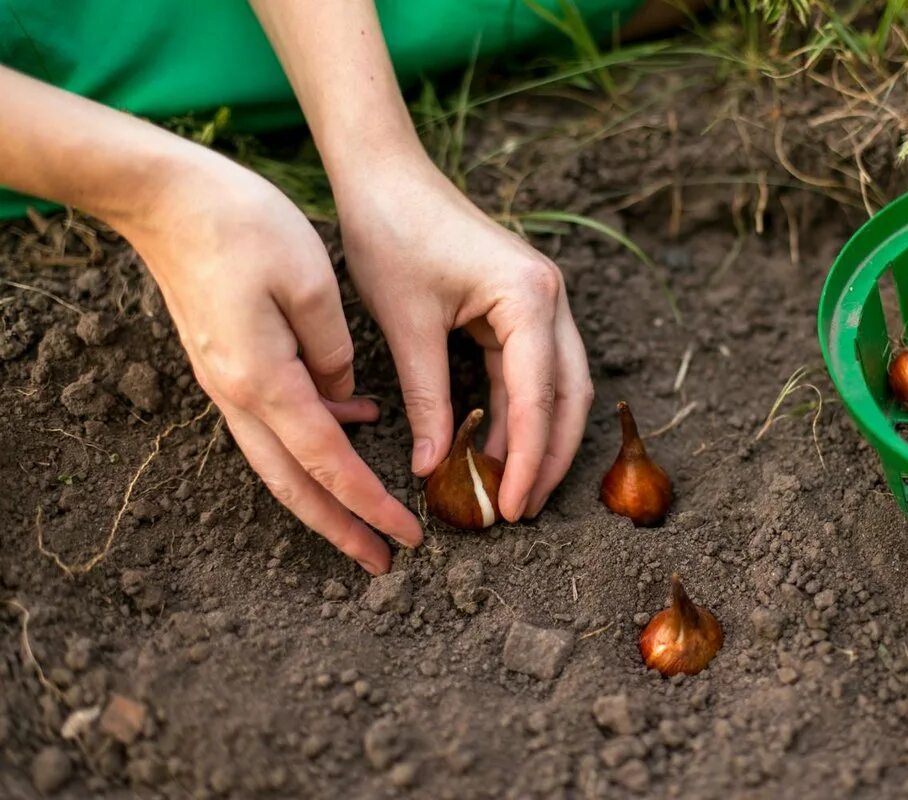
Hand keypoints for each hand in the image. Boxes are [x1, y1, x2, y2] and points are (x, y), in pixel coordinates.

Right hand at [118, 151, 421, 573]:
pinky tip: (355, 421)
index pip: (328, 462)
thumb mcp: (310, 282)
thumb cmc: (241, 224)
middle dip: (340, 528)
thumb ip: (334, 351)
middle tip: (383, 561)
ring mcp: (227, 382)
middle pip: (294, 484)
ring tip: (369, 518)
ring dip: (324, 495)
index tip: (407, 536)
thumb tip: (346, 398)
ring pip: (280, 461)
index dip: (370, 505)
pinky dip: (313, 439)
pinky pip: (274, 420)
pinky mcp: (227, 364)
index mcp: (265, 380)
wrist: (164, 196)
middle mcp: (238, 394)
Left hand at [334, 161, 593, 520]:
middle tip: (523, 509)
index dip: (529, 459)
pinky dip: (518, 411)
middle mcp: (550, 298)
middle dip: (551, 457)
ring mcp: (540, 300)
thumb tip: (434, 467)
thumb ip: (428, 399)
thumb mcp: (406, 325)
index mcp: (529, 298)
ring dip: (539, 437)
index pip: (539, 397)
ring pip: (558, 386)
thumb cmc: (391, 234)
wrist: (384, 173)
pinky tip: (497, 446)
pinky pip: (531, 369)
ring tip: (513, 489)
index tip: (514, 507)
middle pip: (569, 395)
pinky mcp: (520, 305)